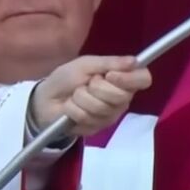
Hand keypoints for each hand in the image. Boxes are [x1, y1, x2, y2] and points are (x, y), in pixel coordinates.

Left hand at [31, 56, 151, 135]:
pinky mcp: (97, 128)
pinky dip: (73, 109)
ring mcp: (110, 115)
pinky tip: (71, 108)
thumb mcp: (86, 64)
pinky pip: (87, 117)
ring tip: (75, 96)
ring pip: (102, 107)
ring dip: (81, 98)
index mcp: (123, 80)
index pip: (144, 79)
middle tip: (87, 84)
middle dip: (97, 88)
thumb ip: (110, 62)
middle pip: (121, 96)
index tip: (110, 75)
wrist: (45, 98)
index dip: (129, 78)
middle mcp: (122, 99)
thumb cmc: (67, 78)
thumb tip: (135, 61)